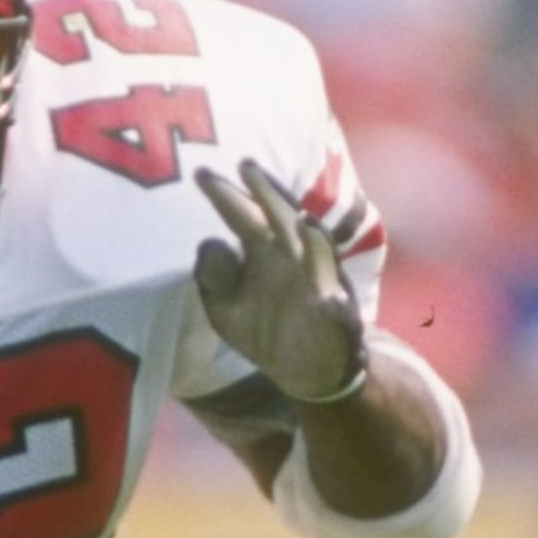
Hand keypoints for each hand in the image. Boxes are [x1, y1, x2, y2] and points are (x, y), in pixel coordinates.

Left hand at [191, 157, 368, 405]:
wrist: (309, 372)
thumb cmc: (265, 333)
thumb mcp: (224, 309)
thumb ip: (212, 277)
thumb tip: (209, 242)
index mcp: (263, 253)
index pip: (242, 216)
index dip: (224, 196)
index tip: (201, 174)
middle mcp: (291, 257)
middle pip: (278, 217)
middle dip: (263, 191)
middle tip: (245, 164)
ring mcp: (316, 278)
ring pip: (311, 241)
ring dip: (301, 222)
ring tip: (293, 209)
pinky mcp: (336, 306)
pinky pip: (333, 289)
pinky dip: (327, 274)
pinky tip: (317, 258)